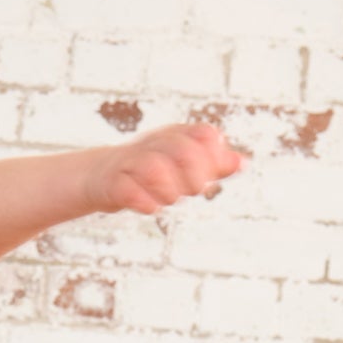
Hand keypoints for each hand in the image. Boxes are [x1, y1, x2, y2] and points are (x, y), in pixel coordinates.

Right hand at [89, 122, 246, 215]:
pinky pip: (128, 190)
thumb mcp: (182, 164)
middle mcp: (154, 144)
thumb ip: (213, 164)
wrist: (100, 176)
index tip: (209, 176)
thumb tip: (243, 162)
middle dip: (194, 176)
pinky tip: (150, 207)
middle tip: (190, 191)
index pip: (205, 135)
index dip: (213, 157)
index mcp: (175, 135)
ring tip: (167, 199)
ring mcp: (130, 162)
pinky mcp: (112, 182)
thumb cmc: (148, 171)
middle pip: (184, 151)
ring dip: (169, 191)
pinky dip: (144, 202)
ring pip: (155, 169)